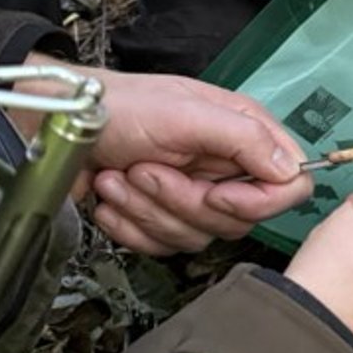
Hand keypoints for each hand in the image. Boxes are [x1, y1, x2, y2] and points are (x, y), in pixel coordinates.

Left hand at [84, 69, 312, 254]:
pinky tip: (113, 193)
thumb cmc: (120, 106)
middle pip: (239, 220)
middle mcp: (227, 167)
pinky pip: (163, 246)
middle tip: (148, 170)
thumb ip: (245, 138)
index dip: (259, 201)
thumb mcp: (186, 112)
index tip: (216, 194)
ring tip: (122, 175)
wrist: (62, 125)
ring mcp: (195, 195)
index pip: (290, 184)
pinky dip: (130, 224)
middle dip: (184, 203)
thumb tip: (290, 170)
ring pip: (198, 237)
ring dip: (148, 209)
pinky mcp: (163, 218)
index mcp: (245, 134)